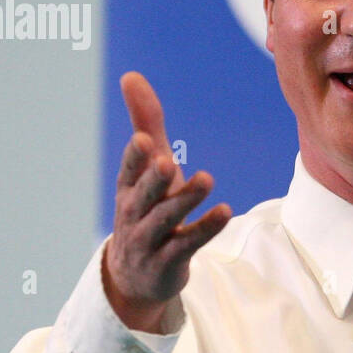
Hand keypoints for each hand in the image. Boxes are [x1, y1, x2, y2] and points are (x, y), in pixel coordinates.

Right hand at [102, 71, 231, 331]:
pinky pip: (188, 244)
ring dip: (185, 200)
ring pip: (166, 220)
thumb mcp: (146, 167)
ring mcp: (150, 240)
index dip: (135, 158)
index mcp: (128, 188)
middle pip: (145, 195)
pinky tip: (225, 211)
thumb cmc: (146, 208)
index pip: (129, 171)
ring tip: (206, 178)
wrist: (136, 277)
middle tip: (167, 161)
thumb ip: (144, 122)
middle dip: (154, 179)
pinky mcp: (170, 261)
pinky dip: (205, 228)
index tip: (143, 141)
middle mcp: (134, 213)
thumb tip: (130, 75)